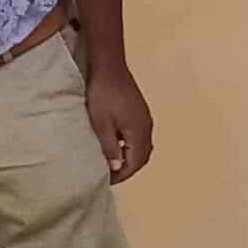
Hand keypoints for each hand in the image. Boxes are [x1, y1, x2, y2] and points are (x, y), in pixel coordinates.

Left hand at [82, 56, 151, 182]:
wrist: (109, 66)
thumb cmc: (103, 93)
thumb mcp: (101, 124)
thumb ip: (109, 147)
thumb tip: (117, 166)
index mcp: (139, 132)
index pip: (135, 163)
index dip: (122, 175)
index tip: (107, 180)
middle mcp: (146, 127)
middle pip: (141, 156)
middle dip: (127, 168)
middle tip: (110, 175)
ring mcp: (144, 118)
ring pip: (141, 146)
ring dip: (128, 156)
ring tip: (110, 161)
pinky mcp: (139, 111)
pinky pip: (138, 135)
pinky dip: (129, 145)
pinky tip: (114, 142)